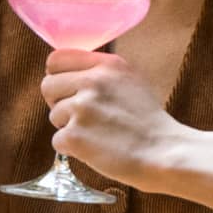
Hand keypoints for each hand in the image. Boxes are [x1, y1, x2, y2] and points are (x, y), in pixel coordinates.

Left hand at [40, 51, 182, 187]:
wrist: (165, 153)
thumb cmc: (147, 122)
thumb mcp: (131, 81)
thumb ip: (100, 72)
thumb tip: (66, 73)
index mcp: (108, 65)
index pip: (56, 59)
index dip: (57, 76)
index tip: (67, 89)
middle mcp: (93, 81)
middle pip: (47, 86)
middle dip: (59, 102)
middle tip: (84, 117)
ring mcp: (82, 108)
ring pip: (53, 115)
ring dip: (68, 127)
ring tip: (97, 133)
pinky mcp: (75, 135)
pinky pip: (57, 140)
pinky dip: (72, 149)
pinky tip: (95, 149)